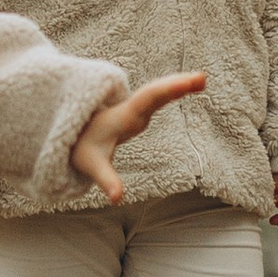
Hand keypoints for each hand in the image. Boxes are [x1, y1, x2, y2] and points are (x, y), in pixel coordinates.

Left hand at [70, 71, 205, 204]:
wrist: (75, 134)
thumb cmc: (84, 150)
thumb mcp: (93, 166)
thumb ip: (106, 180)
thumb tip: (116, 198)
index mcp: (125, 117)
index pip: (147, 100)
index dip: (167, 91)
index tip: (185, 85)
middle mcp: (133, 108)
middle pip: (157, 91)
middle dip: (178, 84)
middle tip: (202, 78)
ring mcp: (137, 108)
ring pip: (159, 90)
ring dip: (179, 83)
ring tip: (201, 79)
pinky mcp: (141, 110)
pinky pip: (159, 95)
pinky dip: (174, 88)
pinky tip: (189, 84)